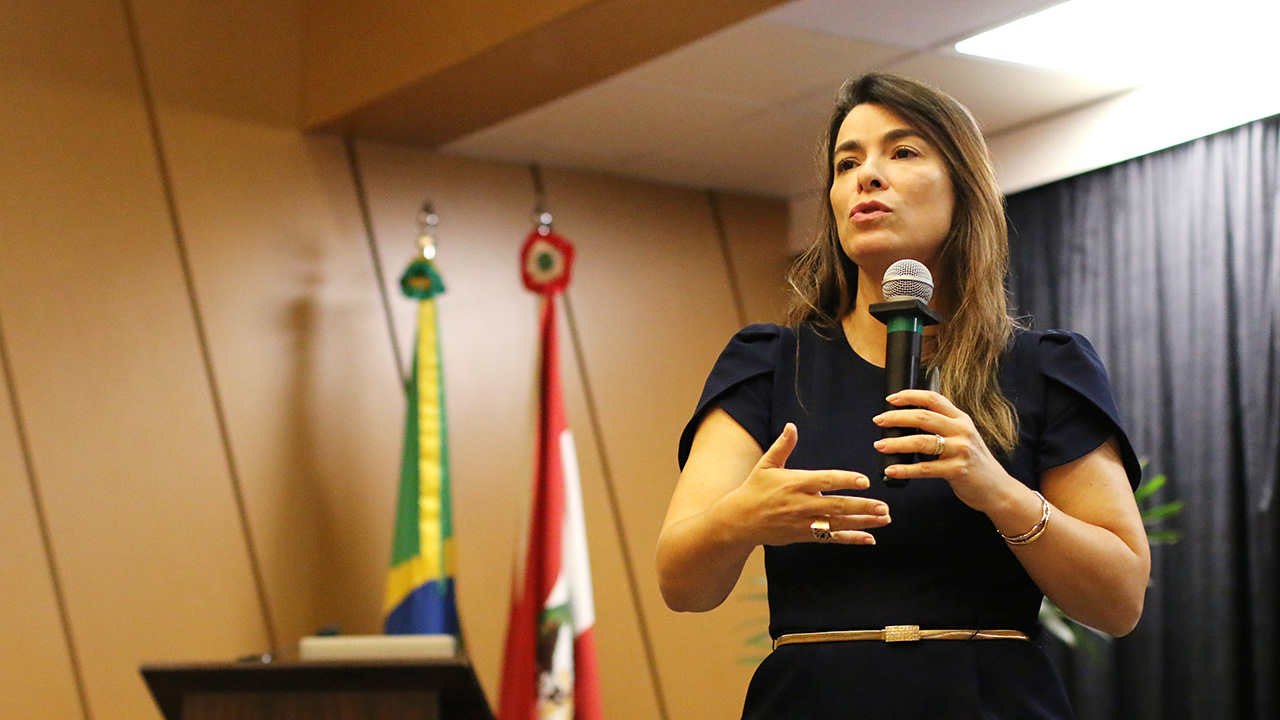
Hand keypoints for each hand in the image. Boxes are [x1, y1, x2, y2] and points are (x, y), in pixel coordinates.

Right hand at [720, 422, 889, 545]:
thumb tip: (791, 426)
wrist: (738, 521)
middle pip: (837, 506)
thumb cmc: (753, 490)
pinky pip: (830, 538)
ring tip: (884, 519)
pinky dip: (850, 539)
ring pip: (838, 523)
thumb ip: (783, 446)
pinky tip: (869, 539)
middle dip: (863, 507)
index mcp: (795, 483)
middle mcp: (801, 504)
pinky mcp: (803, 536)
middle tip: (884, 506)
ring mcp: (803, 522)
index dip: (846, 481)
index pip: (825, 481)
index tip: (865, 481)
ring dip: (863, 522)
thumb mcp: (766, 465)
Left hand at [872, 390, 1016, 512]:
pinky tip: (891, 470)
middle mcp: (961, 430)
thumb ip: (942, 426)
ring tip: (880, 445)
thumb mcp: (962, 437)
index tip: (891, 398)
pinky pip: (925, 468)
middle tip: (878, 421)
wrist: (996, 488)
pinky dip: (905, 469)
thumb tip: (906, 420)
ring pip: (922, 442)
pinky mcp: (957, 470)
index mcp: (960, 418)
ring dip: (897, 443)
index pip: (934, 398)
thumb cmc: (972, 462)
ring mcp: (961, 450)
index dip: (910, 395)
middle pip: (923, 417)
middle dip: (896, 418)